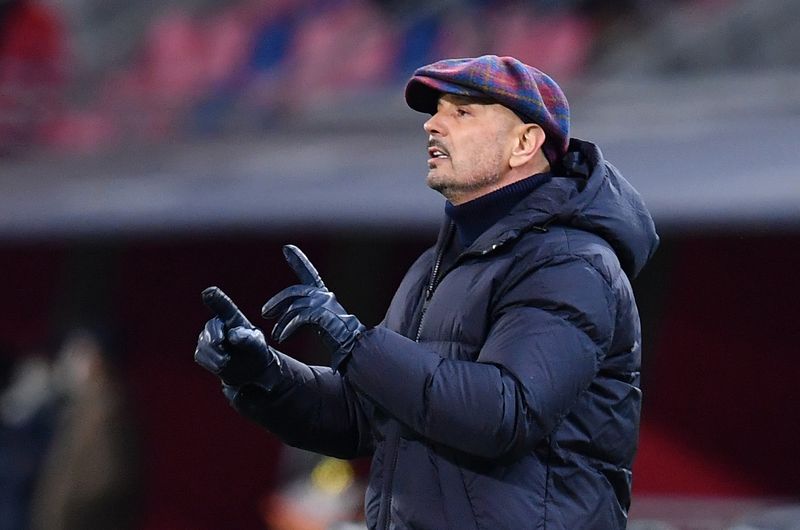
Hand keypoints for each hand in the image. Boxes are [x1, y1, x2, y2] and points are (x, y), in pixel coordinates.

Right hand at [195, 286, 279, 388]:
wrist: (250, 369)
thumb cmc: (255, 351)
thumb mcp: (257, 345)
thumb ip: (248, 339)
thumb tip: (232, 336)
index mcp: (233, 317)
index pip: (223, 305)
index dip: (215, 298)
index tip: (208, 292)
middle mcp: (219, 324)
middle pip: (211, 327)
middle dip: (214, 336)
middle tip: (219, 343)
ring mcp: (208, 338)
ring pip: (204, 344)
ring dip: (215, 354)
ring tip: (227, 361)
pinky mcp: (203, 352)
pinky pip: (201, 355)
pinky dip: (210, 362)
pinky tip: (221, 366)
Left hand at [262, 245, 365, 371]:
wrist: (355, 346)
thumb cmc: (339, 338)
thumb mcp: (320, 321)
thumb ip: (307, 313)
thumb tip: (286, 313)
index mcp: (324, 295)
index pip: (309, 273)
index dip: (298, 260)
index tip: (287, 248)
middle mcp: (325, 295)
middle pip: (294, 291)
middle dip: (276, 301)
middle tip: (264, 312)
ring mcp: (324, 303)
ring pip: (294, 305)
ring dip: (281, 321)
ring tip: (276, 335)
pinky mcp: (323, 313)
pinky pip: (299, 317)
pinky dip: (288, 328)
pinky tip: (282, 337)